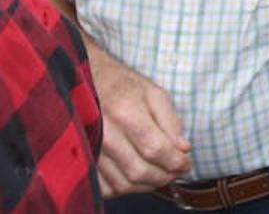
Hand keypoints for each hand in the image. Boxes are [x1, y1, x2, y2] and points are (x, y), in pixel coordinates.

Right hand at [90, 50, 191, 197]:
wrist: (88, 80)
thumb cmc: (124, 86)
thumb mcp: (154, 94)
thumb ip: (170, 121)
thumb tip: (183, 149)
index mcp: (125, 112)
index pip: (155, 149)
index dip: (175, 162)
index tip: (186, 164)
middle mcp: (104, 132)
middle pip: (138, 170)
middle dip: (164, 177)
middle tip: (176, 172)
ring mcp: (89, 148)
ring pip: (122, 183)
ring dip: (147, 185)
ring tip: (161, 175)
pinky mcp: (82, 159)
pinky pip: (103, 187)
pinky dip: (124, 189)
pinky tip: (137, 178)